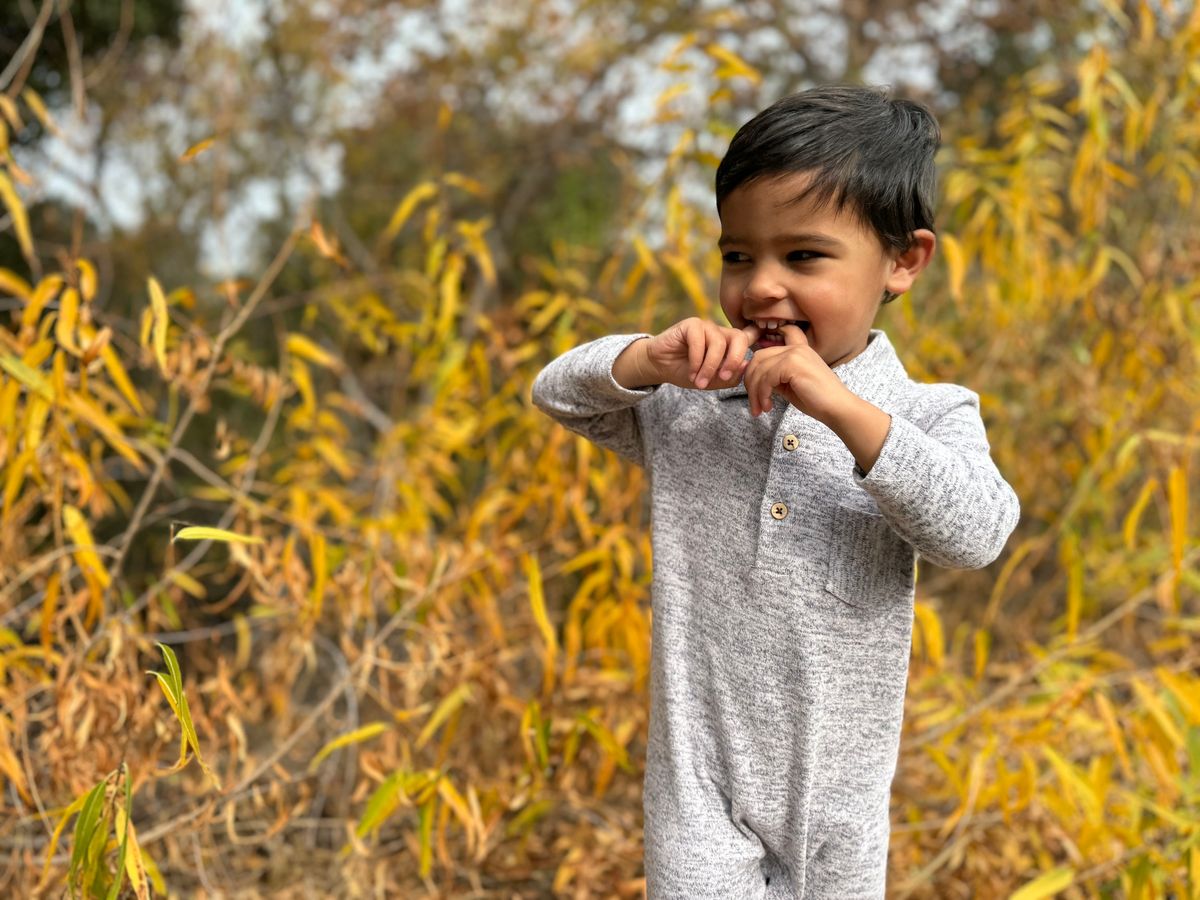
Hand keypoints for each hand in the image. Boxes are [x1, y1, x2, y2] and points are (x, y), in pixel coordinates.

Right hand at [641, 317, 761, 389]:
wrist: (659, 366)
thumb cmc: (686, 372)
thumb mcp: (712, 381)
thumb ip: (730, 377)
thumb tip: (747, 366)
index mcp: (729, 344)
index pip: (749, 337)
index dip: (761, 336)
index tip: (765, 341)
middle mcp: (720, 333)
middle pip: (739, 338)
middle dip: (734, 360)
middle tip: (724, 378)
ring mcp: (706, 327)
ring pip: (718, 344)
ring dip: (709, 367)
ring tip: (700, 382)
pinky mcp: (691, 325)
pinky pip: (699, 341)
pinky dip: (696, 360)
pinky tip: (691, 372)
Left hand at [742, 324, 850, 419]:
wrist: (837, 407)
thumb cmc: (817, 400)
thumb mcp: (789, 386)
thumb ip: (773, 378)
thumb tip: (751, 378)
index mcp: (796, 349)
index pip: (764, 352)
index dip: (753, 368)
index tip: (752, 387)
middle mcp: (795, 347)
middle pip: (758, 358)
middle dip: (750, 382)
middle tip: (754, 404)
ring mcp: (794, 354)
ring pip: (759, 369)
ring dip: (755, 392)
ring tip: (760, 409)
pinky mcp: (793, 364)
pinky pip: (766, 377)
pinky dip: (762, 394)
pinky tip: (768, 406)